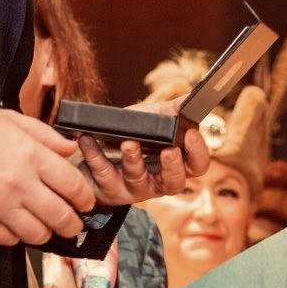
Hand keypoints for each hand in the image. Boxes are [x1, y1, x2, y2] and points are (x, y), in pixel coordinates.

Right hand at [0, 107, 96, 245]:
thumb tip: (73, 149)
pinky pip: (10, 241)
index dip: (85, 197)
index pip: (73, 185)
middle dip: (74, 223)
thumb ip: (46, 136)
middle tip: (76, 223)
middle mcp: (18, 184)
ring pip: (38, 234)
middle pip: (60, 215)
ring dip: (48, 233)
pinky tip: (19, 225)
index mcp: (30, 156)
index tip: (87, 202)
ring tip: (49, 226)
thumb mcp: (12, 121)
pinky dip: (18, 237)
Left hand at [68, 102, 208, 204]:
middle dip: (172, 167)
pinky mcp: (108, 190)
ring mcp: (134, 189)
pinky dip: (95, 154)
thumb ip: (174, 110)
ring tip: (128, 142)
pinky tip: (89, 137)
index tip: (190, 133)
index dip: (198, 152)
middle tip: (168, 150)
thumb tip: (192, 97)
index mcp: (177, 165)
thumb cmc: (135, 136)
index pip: (197, 166)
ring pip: (137, 179)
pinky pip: (102, 173)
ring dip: (133, 159)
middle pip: (175, 182)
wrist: (100, 151)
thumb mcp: (155, 120)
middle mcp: (159, 182)